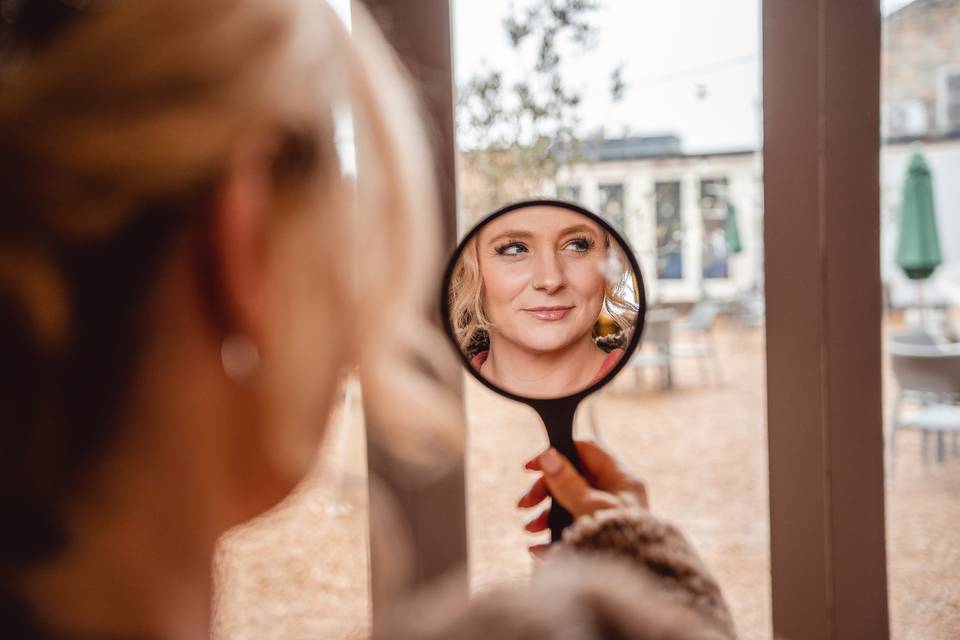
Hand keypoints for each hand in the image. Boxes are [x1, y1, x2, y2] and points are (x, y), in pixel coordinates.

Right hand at [517, 440, 647, 555]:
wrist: (624, 585)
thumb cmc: (619, 541)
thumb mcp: (589, 506)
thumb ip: (567, 481)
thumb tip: (549, 456)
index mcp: (621, 480)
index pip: (587, 451)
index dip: (558, 452)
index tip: (532, 466)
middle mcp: (615, 496)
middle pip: (571, 479)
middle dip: (544, 491)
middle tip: (524, 503)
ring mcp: (606, 518)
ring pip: (568, 506)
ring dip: (543, 516)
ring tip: (530, 529)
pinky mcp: (597, 539)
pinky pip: (570, 531)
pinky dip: (552, 536)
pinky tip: (538, 547)